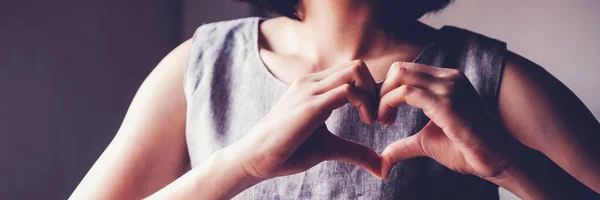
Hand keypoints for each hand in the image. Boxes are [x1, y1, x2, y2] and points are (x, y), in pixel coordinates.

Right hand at [225, 60, 383, 180]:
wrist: (255, 158)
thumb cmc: (288, 151)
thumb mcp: (329, 148)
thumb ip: (355, 151)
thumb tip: (382, 167)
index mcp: (314, 86)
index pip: (353, 72)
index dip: (372, 92)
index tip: (378, 118)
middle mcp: (312, 82)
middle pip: (358, 66)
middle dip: (377, 90)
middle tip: (380, 118)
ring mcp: (310, 90)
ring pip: (356, 71)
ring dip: (374, 95)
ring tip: (373, 121)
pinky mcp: (310, 106)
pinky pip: (347, 90)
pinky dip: (365, 104)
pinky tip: (366, 123)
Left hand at [377, 62, 515, 178]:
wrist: (498, 160)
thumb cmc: (467, 149)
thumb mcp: (428, 142)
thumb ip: (405, 144)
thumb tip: (384, 158)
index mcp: (446, 81)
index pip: (405, 70)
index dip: (387, 90)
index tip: (382, 114)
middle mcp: (448, 78)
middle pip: (399, 68)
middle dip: (381, 91)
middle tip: (379, 117)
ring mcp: (449, 87)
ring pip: (400, 76)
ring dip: (383, 98)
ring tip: (383, 121)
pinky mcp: (447, 103)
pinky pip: (407, 93)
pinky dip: (388, 104)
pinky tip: (388, 122)